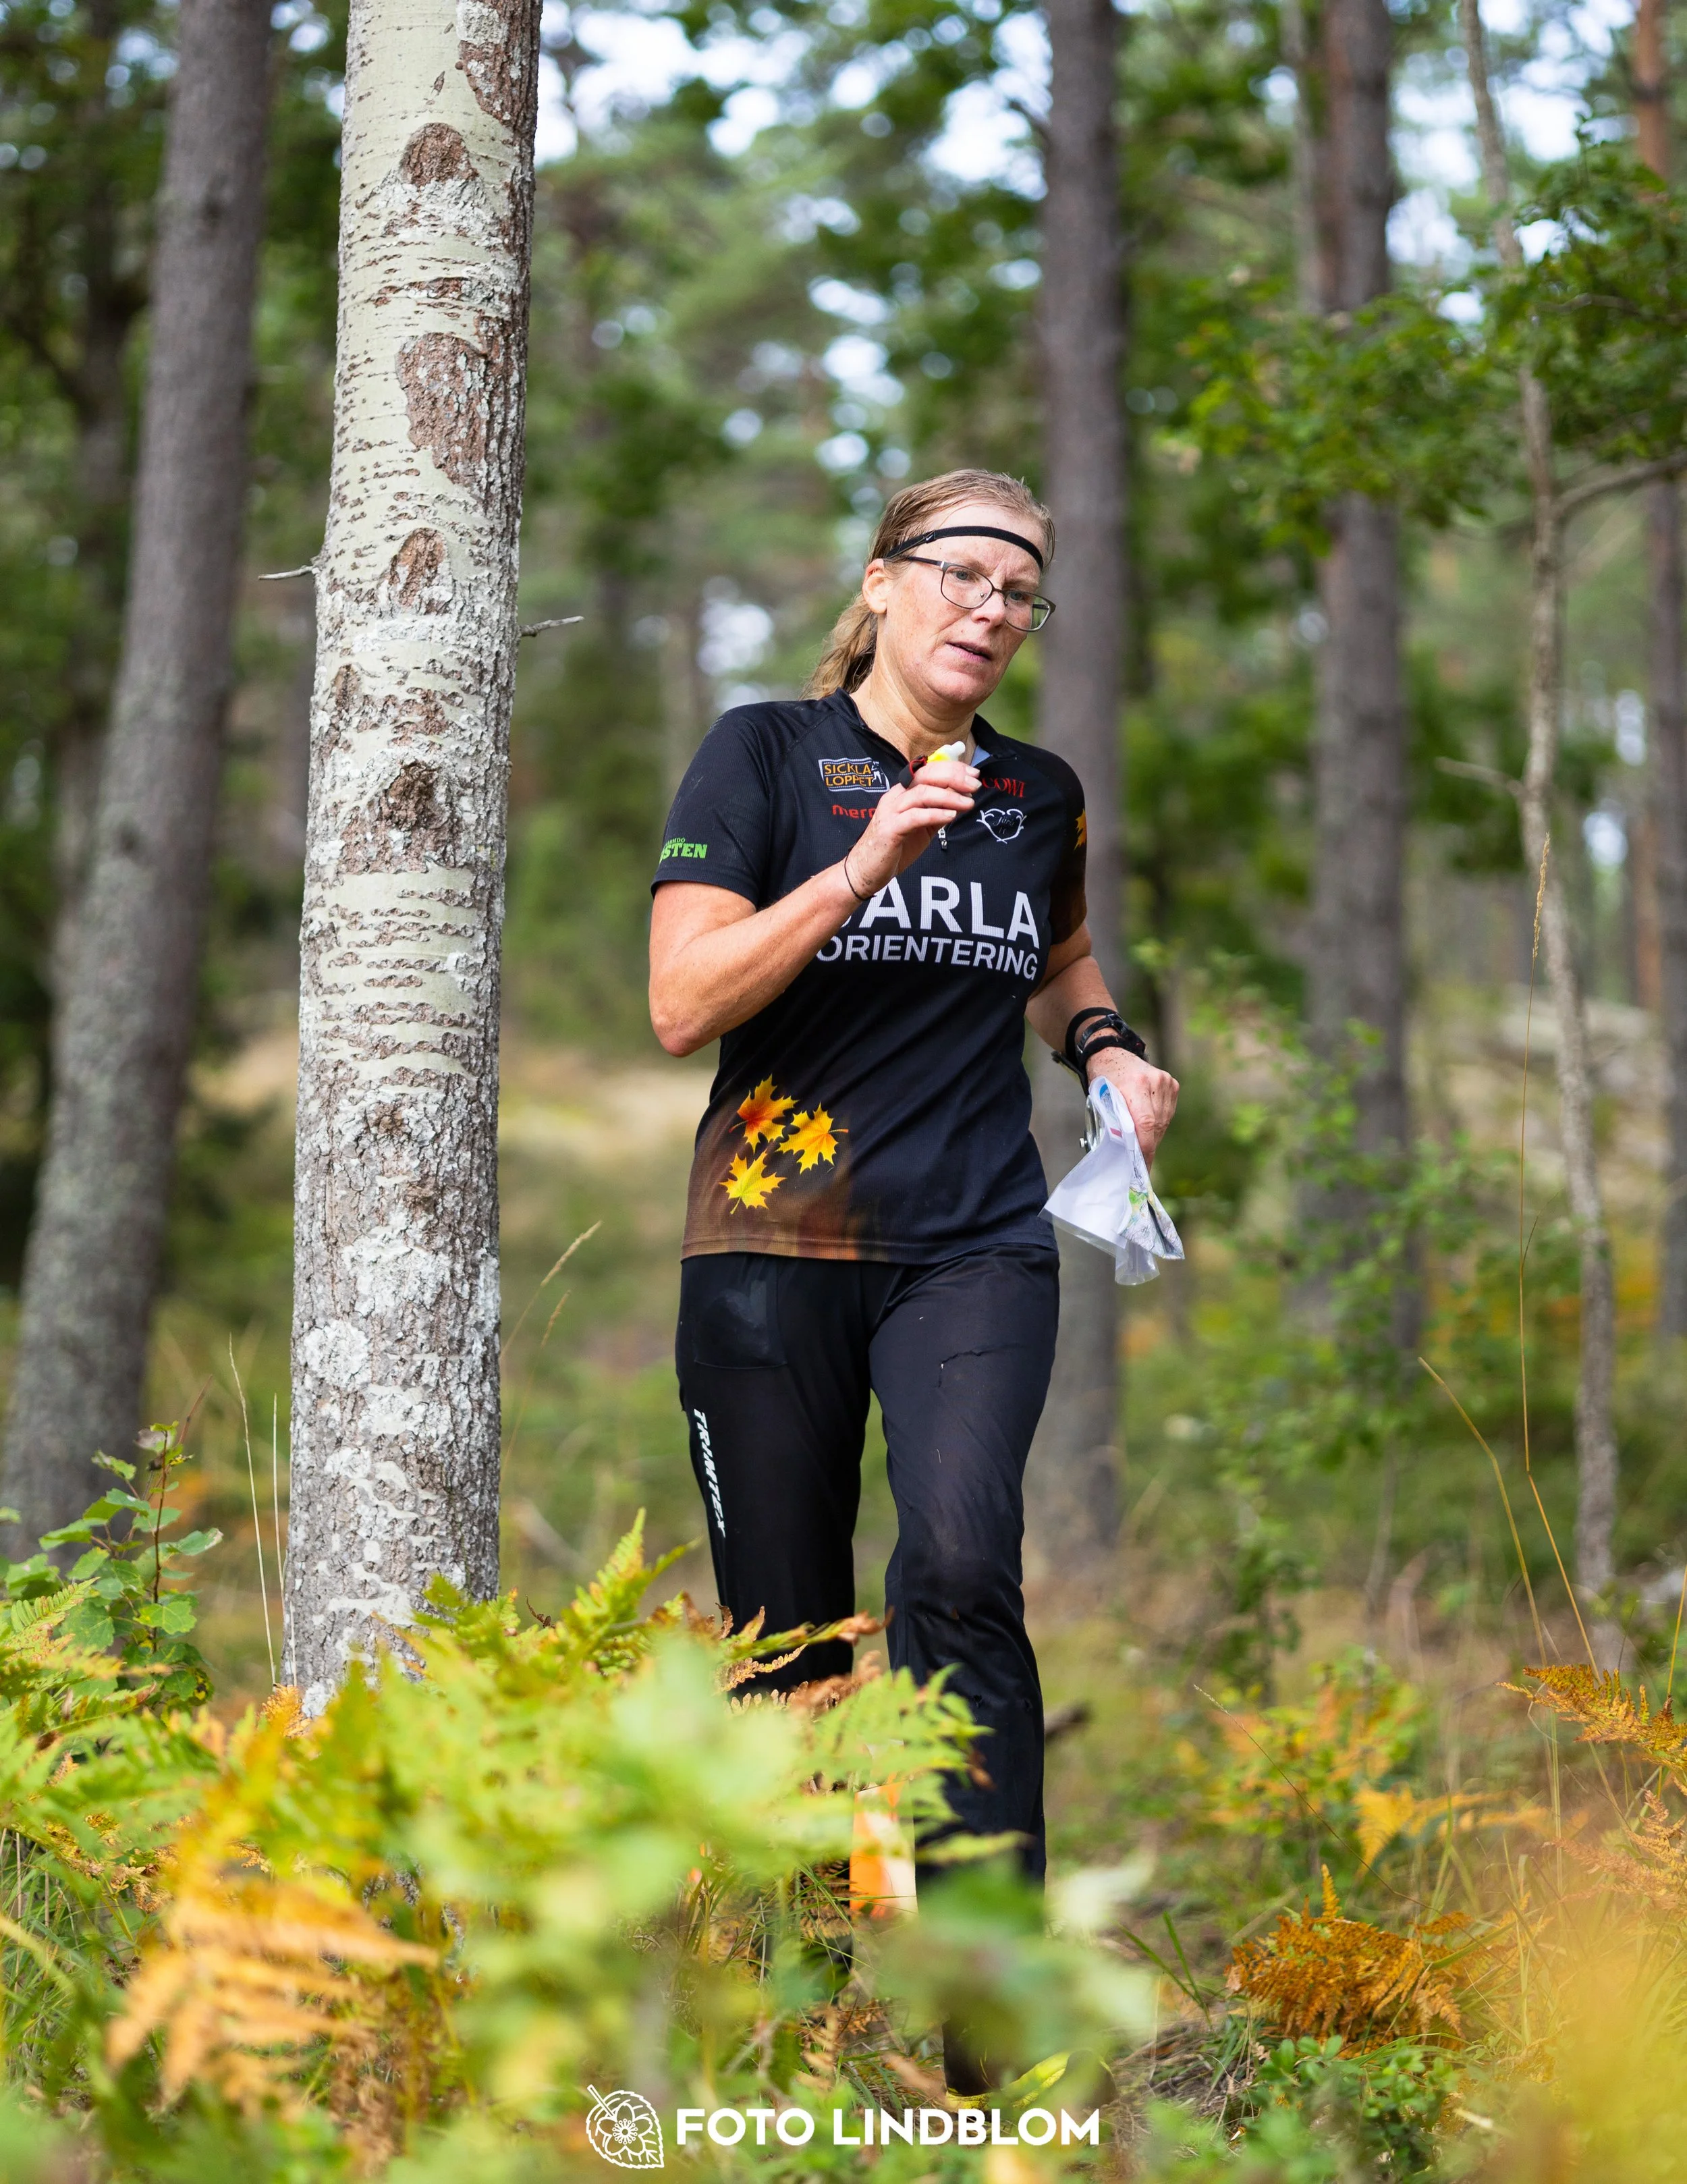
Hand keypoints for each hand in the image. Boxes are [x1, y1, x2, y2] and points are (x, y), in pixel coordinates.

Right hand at [843, 758, 977, 897]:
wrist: (865, 871)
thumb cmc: (893, 849)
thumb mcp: (921, 827)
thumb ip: (936, 812)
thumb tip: (959, 801)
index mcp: (902, 792)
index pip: (928, 770)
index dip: (952, 768)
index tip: (973, 773)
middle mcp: (895, 797)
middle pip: (925, 775)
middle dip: (954, 777)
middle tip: (975, 785)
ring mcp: (891, 811)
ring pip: (922, 793)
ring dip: (949, 796)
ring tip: (969, 803)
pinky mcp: (890, 829)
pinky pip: (915, 816)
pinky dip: (935, 813)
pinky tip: (951, 816)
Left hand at [1088, 1046, 1178, 1167]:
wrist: (1113, 1053)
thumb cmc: (1104, 1079)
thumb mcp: (1102, 1100)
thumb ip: (1116, 1122)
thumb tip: (1128, 1151)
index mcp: (1135, 1084)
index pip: (1145, 1123)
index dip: (1145, 1147)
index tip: (1142, 1165)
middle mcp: (1154, 1081)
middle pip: (1156, 1125)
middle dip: (1148, 1145)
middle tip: (1140, 1161)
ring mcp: (1166, 1082)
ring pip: (1164, 1121)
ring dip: (1153, 1135)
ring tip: (1141, 1140)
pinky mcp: (1172, 1084)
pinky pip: (1167, 1113)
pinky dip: (1158, 1123)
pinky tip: (1147, 1125)